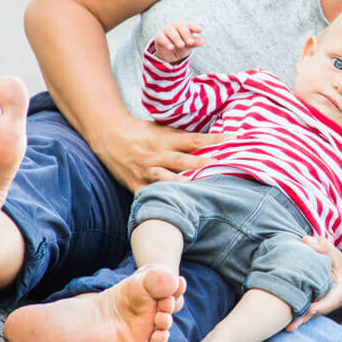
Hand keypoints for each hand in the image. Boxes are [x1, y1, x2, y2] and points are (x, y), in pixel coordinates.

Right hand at [94, 115, 220, 191]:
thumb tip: (213, 140)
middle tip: (216, 165)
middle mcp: (156, 155)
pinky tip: (172, 211)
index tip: (232, 139)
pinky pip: (148, 195)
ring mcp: (145, 171)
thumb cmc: (142, 133)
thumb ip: (184, 137)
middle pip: (180, 160)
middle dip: (198, 163)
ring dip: (180, 184)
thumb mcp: (162, 129)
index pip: (193, 139)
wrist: (109, 136)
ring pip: (164, 179)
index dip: (212, 140)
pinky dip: (159, 201)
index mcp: (165, 139)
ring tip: (196, 191)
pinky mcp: (135, 184)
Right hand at [153, 22, 202, 62]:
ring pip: (171, 31)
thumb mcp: (189, 45)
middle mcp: (176, 26)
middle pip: (181, 27)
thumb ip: (195, 42)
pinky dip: (166, 42)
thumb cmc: (182, 46)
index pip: (191, 25)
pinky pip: (162, 37)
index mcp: (185, 27)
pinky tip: (171, 48)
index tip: (200, 30)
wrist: (169, 54)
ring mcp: (167, 30)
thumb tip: (202, 42)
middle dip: (186, 35)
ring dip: (177, 38)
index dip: (195, 27)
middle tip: (190, 42)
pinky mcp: (159, 36)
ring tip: (181, 46)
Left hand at [285, 236, 341, 331]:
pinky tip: (284, 323)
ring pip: (310, 315)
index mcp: (340, 292)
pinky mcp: (313, 308)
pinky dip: (296, 317)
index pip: (331, 300)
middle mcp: (330, 303)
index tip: (311, 309)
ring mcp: (321, 307)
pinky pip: (305, 313)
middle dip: (304, 318)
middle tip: (291, 325)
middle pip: (317, 312)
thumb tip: (306, 239)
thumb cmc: (340, 267)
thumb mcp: (336, 255)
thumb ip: (323, 247)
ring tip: (286, 328)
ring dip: (298, 321)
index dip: (321, 305)